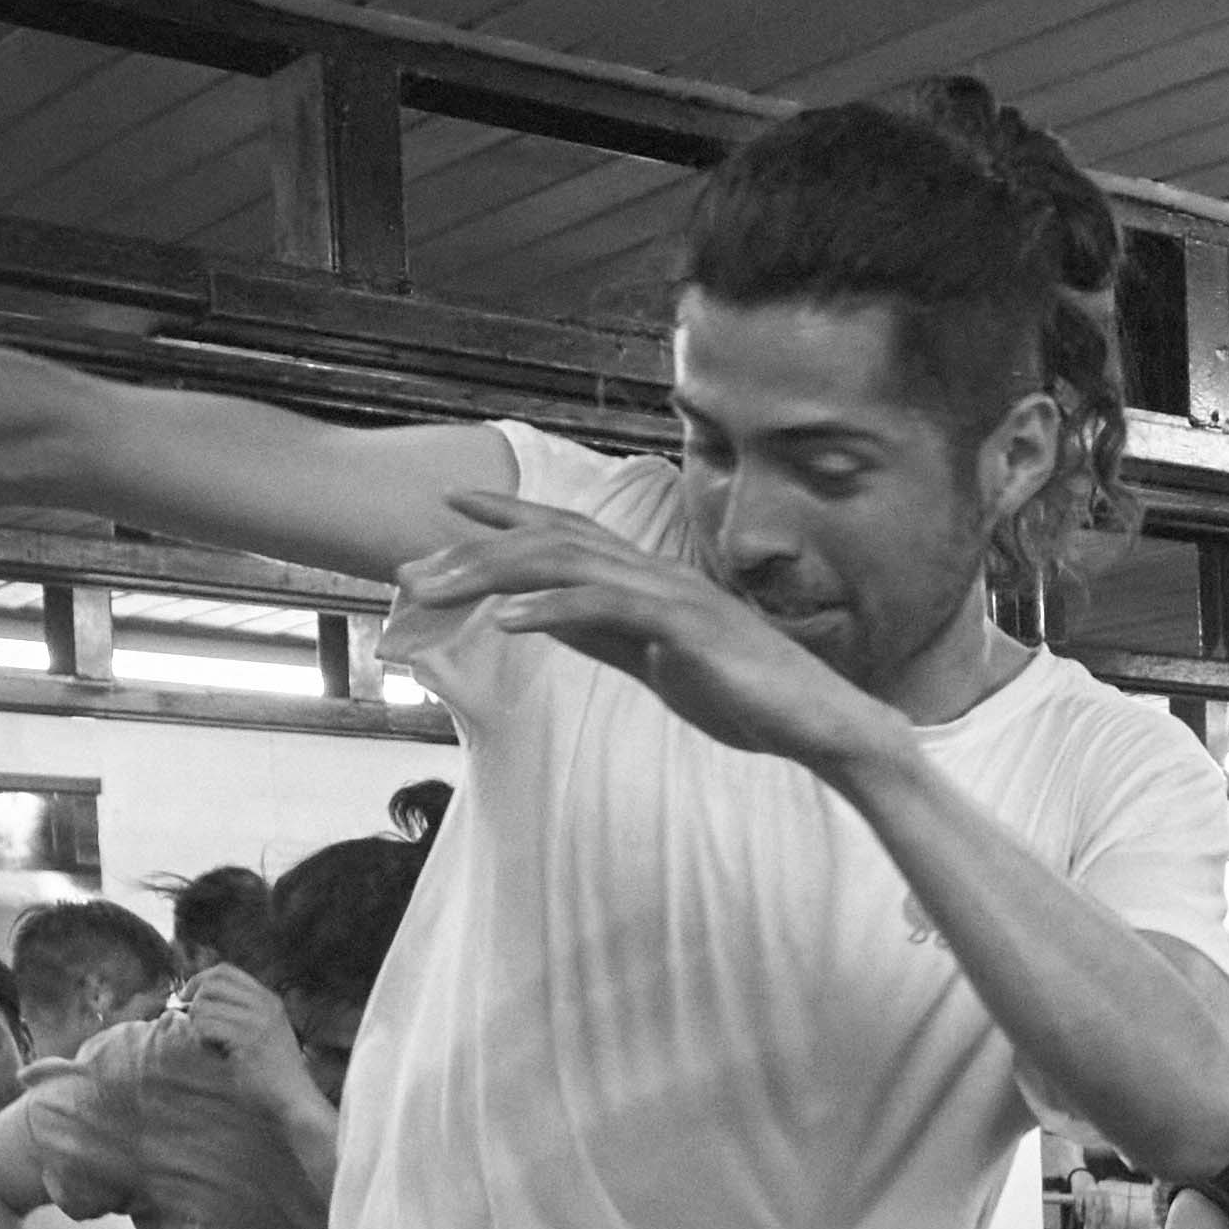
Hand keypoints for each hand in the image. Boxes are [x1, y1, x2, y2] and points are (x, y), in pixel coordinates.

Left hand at [164, 964, 317, 1116]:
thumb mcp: (264, 1031)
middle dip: (194, 1002)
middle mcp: (264, 1004)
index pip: (225, 971)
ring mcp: (257, 1020)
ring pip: (203, 1006)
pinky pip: (205, 1027)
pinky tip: (216, 1053)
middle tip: (194, 1023)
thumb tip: (197, 998)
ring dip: (198, 1026)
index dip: (200, 980)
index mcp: (268, 999)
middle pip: (211, 984)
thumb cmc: (274, 1071)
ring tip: (212, 1045)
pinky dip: (202, 1040)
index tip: (188, 998)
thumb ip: (242, 1012)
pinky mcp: (247, 1039)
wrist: (296, 1096)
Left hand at [396, 493, 875, 768]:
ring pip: (568, 563)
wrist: (816, 722)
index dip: (506, 514)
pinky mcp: (686, 627)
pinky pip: (609, 608)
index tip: (450, 505)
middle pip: (551, 541)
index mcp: (646, 579)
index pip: (565, 532)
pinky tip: (510, 620)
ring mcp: (671, 595)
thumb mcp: (653, 661)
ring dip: (494, 573)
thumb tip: (542, 616)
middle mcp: (654, 572)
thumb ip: (601, 633)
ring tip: (438, 591)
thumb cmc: (744, 695)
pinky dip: (554, 607)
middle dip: (474, 549)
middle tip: (412, 571)